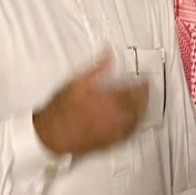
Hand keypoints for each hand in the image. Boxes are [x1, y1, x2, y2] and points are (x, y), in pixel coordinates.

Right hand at [32, 54, 149, 155]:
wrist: (50, 135)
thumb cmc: (60, 110)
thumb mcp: (76, 81)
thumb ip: (97, 66)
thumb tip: (108, 52)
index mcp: (107, 99)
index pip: (134, 89)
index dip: (142, 82)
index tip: (144, 77)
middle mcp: (113, 116)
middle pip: (138, 105)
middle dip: (144, 95)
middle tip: (145, 88)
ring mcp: (112, 131)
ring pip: (136, 119)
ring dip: (142, 109)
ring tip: (142, 102)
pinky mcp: (109, 142)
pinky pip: (129, 133)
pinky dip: (135, 124)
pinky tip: (133, 120)